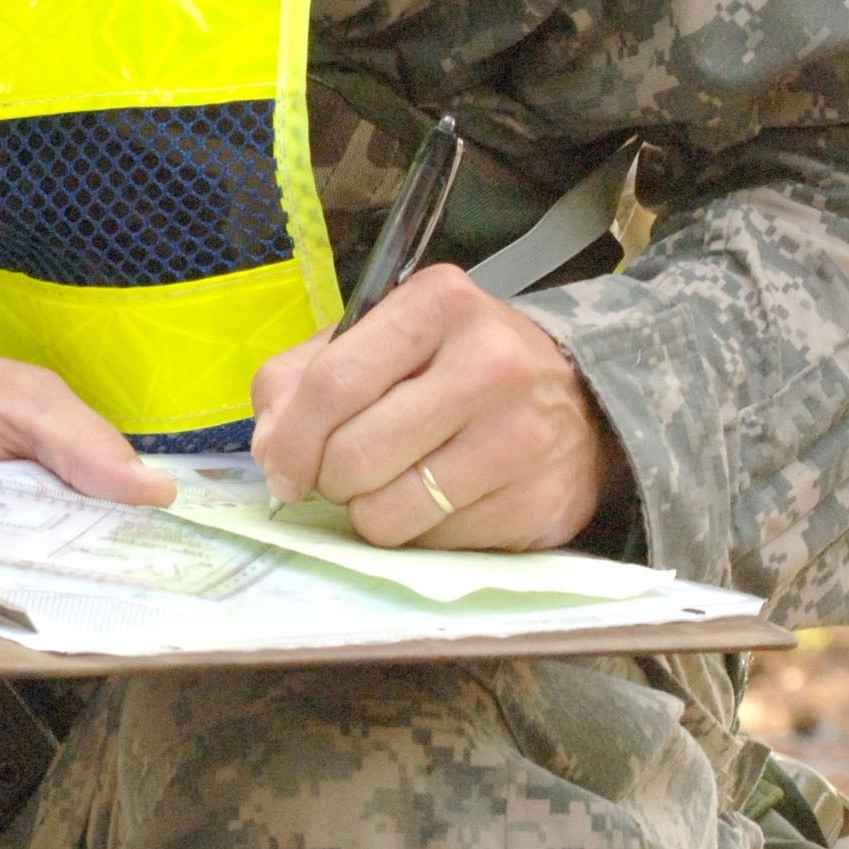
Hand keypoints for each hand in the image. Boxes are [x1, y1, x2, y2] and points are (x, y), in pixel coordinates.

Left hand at [250, 266, 625, 550]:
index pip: (333, 383)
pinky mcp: (537, 502)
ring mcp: (520, 437)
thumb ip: (302, 379)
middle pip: (354, 455)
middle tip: (345, 472)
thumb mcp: (380, 341)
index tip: (281, 469)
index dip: (290, 440)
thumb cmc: (454, 366)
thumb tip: (270, 451)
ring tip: (395, 482)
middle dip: (329, 479)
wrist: (578, 401)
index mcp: (439, 304)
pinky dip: (421, 531)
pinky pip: (433, 544)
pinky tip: (445, 497)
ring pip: (386, 514)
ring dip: (370, 512)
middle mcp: (490, 363)